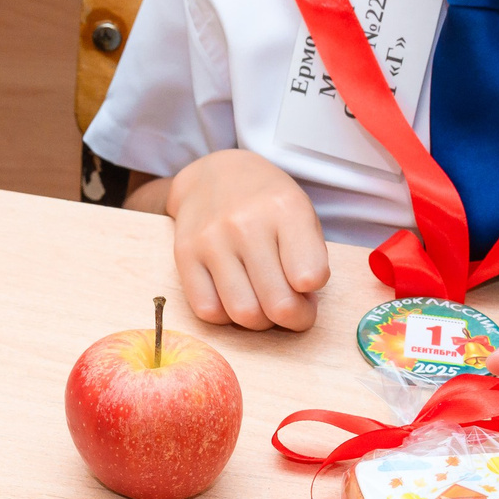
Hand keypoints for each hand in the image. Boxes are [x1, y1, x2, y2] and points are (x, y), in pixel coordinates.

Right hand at [163, 149, 329, 329]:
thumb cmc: (268, 203)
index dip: (313, 295)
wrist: (214, 176)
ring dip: (260, 322)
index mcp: (286, 208)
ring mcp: (211, 239)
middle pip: (278, 304)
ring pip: (243, 313)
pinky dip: (226, 316)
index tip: (308, 290)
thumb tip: (299, 306)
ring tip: (264, 303)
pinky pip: (208, 310)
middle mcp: (246, 223)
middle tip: (293, 309)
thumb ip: (310, 258)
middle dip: (294, 318)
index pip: (310, 276)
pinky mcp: (184, 254)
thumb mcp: (303, 213)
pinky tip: (234, 297)